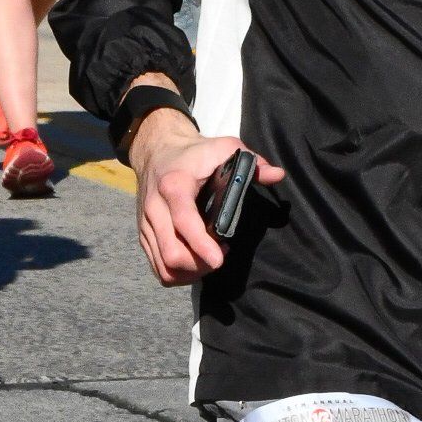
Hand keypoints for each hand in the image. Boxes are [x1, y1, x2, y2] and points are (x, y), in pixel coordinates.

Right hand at [130, 117, 284, 284]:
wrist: (156, 151)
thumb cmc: (195, 153)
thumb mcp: (225, 147)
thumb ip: (253, 162)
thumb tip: (277, 176)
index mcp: (174, 185)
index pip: (184, 222)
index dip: (201, 245)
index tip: (220, 259)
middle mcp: (155, 207)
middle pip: (172, 253)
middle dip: (200, 265)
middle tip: (221, 256)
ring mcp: (146, 224)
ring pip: (164, 266)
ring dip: (191, 272)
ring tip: (210, 260)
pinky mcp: (143, 235)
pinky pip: (158, 267)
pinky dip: (178, 273)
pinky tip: (196, 262)